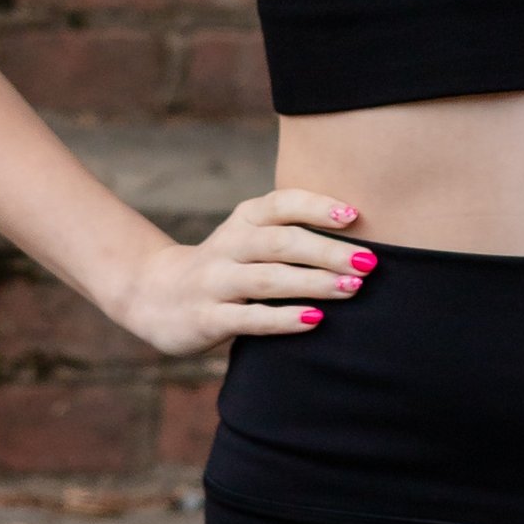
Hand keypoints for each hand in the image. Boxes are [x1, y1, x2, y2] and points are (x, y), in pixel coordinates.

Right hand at [96, 190, 374, 359]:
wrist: (154, 295)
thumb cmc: (226, 265)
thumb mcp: (250, 238)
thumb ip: (291, 231)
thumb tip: (361, 236)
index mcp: (244, 219)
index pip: (281, 203)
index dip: (317, 206)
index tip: (355, 216)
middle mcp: (228, 245)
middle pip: (280, 242)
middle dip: (327, 251)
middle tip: (369, 262)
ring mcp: (214, 282)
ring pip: (267, 278)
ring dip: (312, 282)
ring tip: (352, 288)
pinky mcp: (206, 318)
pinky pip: (248, 317)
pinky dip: (283, 318)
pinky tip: (314, 320)